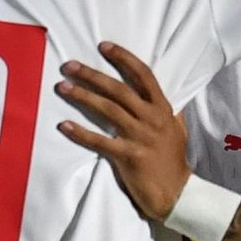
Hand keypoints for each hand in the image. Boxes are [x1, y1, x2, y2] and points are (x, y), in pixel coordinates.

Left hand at [55, 40, 190, 221]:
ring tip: (62, 87)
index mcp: (163, 109)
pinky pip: (100, 142)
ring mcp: (140, 137)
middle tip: (69, 65)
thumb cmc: (173, 162)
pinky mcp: (128, 157)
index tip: (103, 46)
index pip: (143, 75)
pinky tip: (65, 126)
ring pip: (108, 110)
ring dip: (83, 97)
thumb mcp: (178, 131)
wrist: (177, 194)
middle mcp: (152, 119)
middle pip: (119, 89)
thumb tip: (164, 97)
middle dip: (92, 75)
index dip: (123, 58)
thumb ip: (169, 112)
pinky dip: (81, 134)